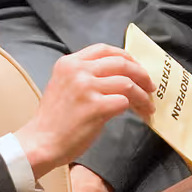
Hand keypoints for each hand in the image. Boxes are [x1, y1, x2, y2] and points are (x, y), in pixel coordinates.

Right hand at [14, 44, 154, 178]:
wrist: (41, 142)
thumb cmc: (54, 119)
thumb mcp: (63, 85)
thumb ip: (85, 75)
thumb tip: (119, 75)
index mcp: (68, 63)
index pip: (104, 49)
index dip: (125, 56)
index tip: (136, 67)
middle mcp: (77, 71)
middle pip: (120, 63)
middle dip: (141, 74)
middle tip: (150, 86)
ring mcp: (86, 88)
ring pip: (127, 82)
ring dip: (142, 94)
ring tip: (147, 105)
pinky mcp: (95, 107)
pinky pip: (124, 101)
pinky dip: (136, 107)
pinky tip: (139, 114)